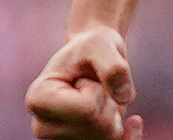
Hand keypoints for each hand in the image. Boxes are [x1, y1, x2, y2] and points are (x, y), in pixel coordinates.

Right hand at [26, 26, 142, 139]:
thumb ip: (112, 65)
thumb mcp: (100, 43)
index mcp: (38, 99)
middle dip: (106, 102)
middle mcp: (44, 127)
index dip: (96, 91)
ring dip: (113, 114)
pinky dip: (129, 137)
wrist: (91, 60)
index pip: (86, 110)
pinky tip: (134, 122)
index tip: (84, 79)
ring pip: (107, 138)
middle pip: (98, 126)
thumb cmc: (91, 49)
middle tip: (93, 87)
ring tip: (97, 98)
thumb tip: (124, 98)